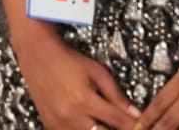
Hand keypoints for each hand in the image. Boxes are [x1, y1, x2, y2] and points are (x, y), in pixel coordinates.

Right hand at [14, 33, 138, 129]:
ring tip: (103, 122)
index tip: (140, 125)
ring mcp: (59, 123)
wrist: (37, 55)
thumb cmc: (68, 60)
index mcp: (84, 100)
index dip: (133, 125)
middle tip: (122, 124)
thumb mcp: (97, 71)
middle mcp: (71, 116)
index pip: (118, 121)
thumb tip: (135, 113)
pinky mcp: (51, 126)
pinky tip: (88, 123)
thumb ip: (116, 94)